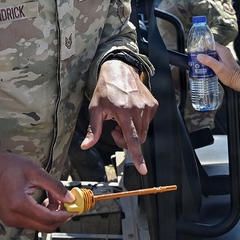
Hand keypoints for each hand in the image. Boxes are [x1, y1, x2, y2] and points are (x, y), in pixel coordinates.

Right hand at [0, 150, 73, 231]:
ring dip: (51, 215)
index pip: (48, 218)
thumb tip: (70, 198)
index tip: (74, 207)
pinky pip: (31, 222)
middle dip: (60, 216)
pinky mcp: (10, 219)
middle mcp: (14, 217)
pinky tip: (45, 202)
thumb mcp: (35, 171)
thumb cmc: (9, 166)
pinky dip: (42, 215)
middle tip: (68, 203)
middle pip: (45, 227)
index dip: (64, 214)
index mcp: (19, 204)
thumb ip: (55, 186)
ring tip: (54, 198)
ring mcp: (10, 220)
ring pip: (39, 226)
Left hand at [82, 59, 158, 174]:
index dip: (137, 156)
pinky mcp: (153, 104)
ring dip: (132, 131)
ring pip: (143, 132)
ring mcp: (148, 106)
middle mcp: (139, 109)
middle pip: (137, 139)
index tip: (143, 169)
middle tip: (115, 129)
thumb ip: (93, 130)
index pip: (132, 139)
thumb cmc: (105, 89)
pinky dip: (139, 123)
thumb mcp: (95, 109)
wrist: (119, 69)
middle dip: (126, 140)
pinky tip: (130, 112)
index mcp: (124, 112)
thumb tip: (85, 146)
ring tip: (122, 119)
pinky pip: (148, 123)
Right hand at [198, 44, 239, 89]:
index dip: (203, 45)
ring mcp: (224, 56)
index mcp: (222, 50)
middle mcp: (224, 51)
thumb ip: (209, 61)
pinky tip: (205, 64)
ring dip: (206, 56)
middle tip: (195, 55)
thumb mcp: (218, 68)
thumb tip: (199, 56)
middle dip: (203, 51)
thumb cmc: (230, 75)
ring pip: (212, 53)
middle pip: (211, 48)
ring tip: (198, 60)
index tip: (196, 48)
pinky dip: (210, 59)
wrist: (238, 81)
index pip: (211, 43)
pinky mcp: (224, 60)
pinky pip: (215, 57)